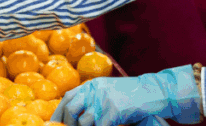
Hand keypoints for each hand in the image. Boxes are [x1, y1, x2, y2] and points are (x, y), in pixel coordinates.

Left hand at [51, 66, 201, 125]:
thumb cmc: (131, 94)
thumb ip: (92, 97)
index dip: (58, 112)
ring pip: (84, 121)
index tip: (53, 122)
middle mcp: (95, 90)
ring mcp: (103, 100)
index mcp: (92, 84)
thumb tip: (75, 113)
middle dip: (68, 123)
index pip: (67, 97)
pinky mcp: (113, 111)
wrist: (152, 92)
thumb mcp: (107, 90)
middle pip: (71, 109)